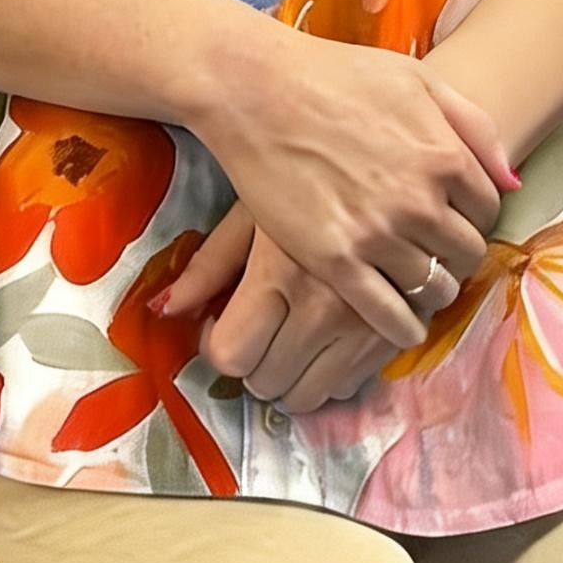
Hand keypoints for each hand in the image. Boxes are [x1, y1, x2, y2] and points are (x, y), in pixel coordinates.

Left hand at [151, 202, 395, 412]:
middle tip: (257, 327)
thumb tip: (163, 310)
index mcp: (281, 274)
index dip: (216, 345)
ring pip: (308, 396)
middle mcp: (325, 308)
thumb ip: (209, 265)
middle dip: (252, 361)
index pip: (231, 355)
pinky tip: (328, 336)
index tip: (220, 324)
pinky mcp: (397, 335)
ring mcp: (366, 326)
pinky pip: (348, 386)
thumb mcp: (253, 210)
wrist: (400, 165)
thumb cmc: (311, 179)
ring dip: (290, 376)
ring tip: (290, 336)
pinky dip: (331, 373)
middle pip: (266, 382)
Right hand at [186, 35, 517, 348]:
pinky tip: (401, 324)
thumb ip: (473, 126)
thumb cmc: (334, 75)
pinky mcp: (335, 261)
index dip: (472, 216)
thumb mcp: (417, 80)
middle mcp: (420, 200)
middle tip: (434, 253)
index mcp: (445, 155)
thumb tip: (513, 181)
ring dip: (431, 290)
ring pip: (434, 288)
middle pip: (466, 254)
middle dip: (456, 255)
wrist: (256, 89)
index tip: (452, 218)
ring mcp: (378, 234)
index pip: (488, 210)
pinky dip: (403, 327)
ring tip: (416, 284)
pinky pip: (389, 315)